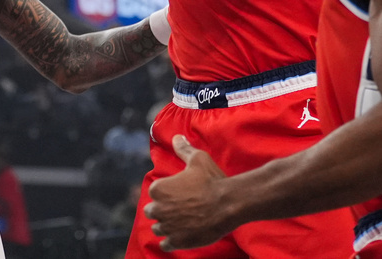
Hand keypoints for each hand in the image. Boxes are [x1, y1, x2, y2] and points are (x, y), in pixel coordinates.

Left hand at [145, 135, 232, 250]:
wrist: (228, 203)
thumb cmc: (212, 180)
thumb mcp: (197, 159)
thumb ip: (183, 149)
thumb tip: (177, 137)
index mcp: (159, 189)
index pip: (154, 194)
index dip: (165, 194)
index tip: (175, 194)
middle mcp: (159, 209)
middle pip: (152, 212)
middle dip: (162, 210)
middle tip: (177, 209)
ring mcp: (168, 227)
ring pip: (158, 228)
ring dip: (166, 226)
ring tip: (179, 222)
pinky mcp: (178, 241)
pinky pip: (166, 244)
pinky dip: (170, 242)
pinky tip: (179, 236)